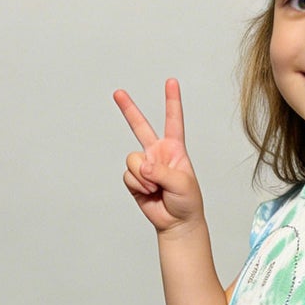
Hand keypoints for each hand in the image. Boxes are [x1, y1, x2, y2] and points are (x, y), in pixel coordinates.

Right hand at [113, 78, 203, 233]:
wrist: (177, 223)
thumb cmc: (187, 202)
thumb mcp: (182, 183)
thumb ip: (161, 171)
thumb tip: (142, 165)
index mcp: (174, 149)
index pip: (173, 121)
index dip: (172, 101)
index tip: (171, 82)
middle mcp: (157, 153)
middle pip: (140, 126)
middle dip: (128, 109)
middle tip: (118, 93)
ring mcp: (144, 165)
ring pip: (132, 159)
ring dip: (143, 176)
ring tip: (156, 188)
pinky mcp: (134, 179)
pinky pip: (128, 175)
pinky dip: (138, 185)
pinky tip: (149, 193)